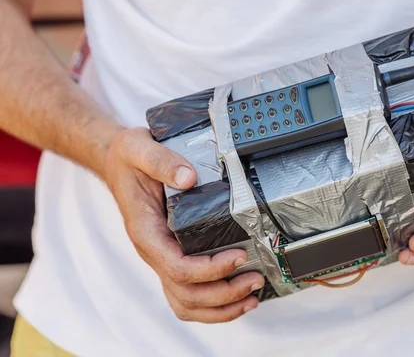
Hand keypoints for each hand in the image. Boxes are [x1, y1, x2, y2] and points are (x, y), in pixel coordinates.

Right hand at [103, 128, 263, 322]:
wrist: (116, 162)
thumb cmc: (128, 159)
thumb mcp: (140, 149)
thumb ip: (162, 162)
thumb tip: (188, 177)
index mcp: (146, 232)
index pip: (177, 267)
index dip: (210, 269)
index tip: (239, 255)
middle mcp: (153, 251)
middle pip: (185, 293)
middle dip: (223, 293)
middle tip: (255, 279)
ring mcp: (162, 257)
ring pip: (185, 302)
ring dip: (220, 307)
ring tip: (251, 298)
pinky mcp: (171, 256)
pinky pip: (187, 293)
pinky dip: (212, 303)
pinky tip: (236, 296)